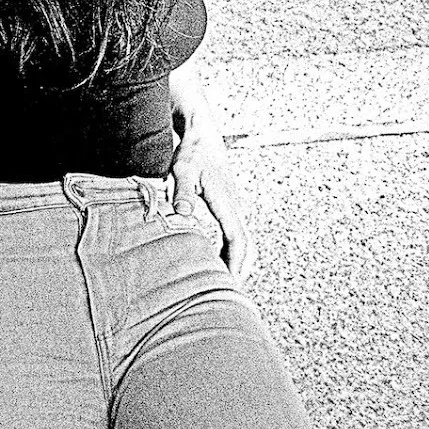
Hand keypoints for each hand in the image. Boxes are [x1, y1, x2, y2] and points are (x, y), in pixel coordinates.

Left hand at [171, 121, 255, 283]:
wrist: (203, 134)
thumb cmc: (193, 152)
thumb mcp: (183, 170)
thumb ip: (183, 192)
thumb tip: (183, 215)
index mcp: (227, 203)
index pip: (238, 241)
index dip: (235, 264)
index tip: (229, 283)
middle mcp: (236, 208)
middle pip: (246, 246)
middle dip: (239, 269)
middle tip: (227, 293)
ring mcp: (235, 208)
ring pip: (243, 242)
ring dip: (236, 261)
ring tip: (223, 283)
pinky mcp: (229, 207)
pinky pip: (235, 235)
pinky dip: (232, 251)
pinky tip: (219, 261)